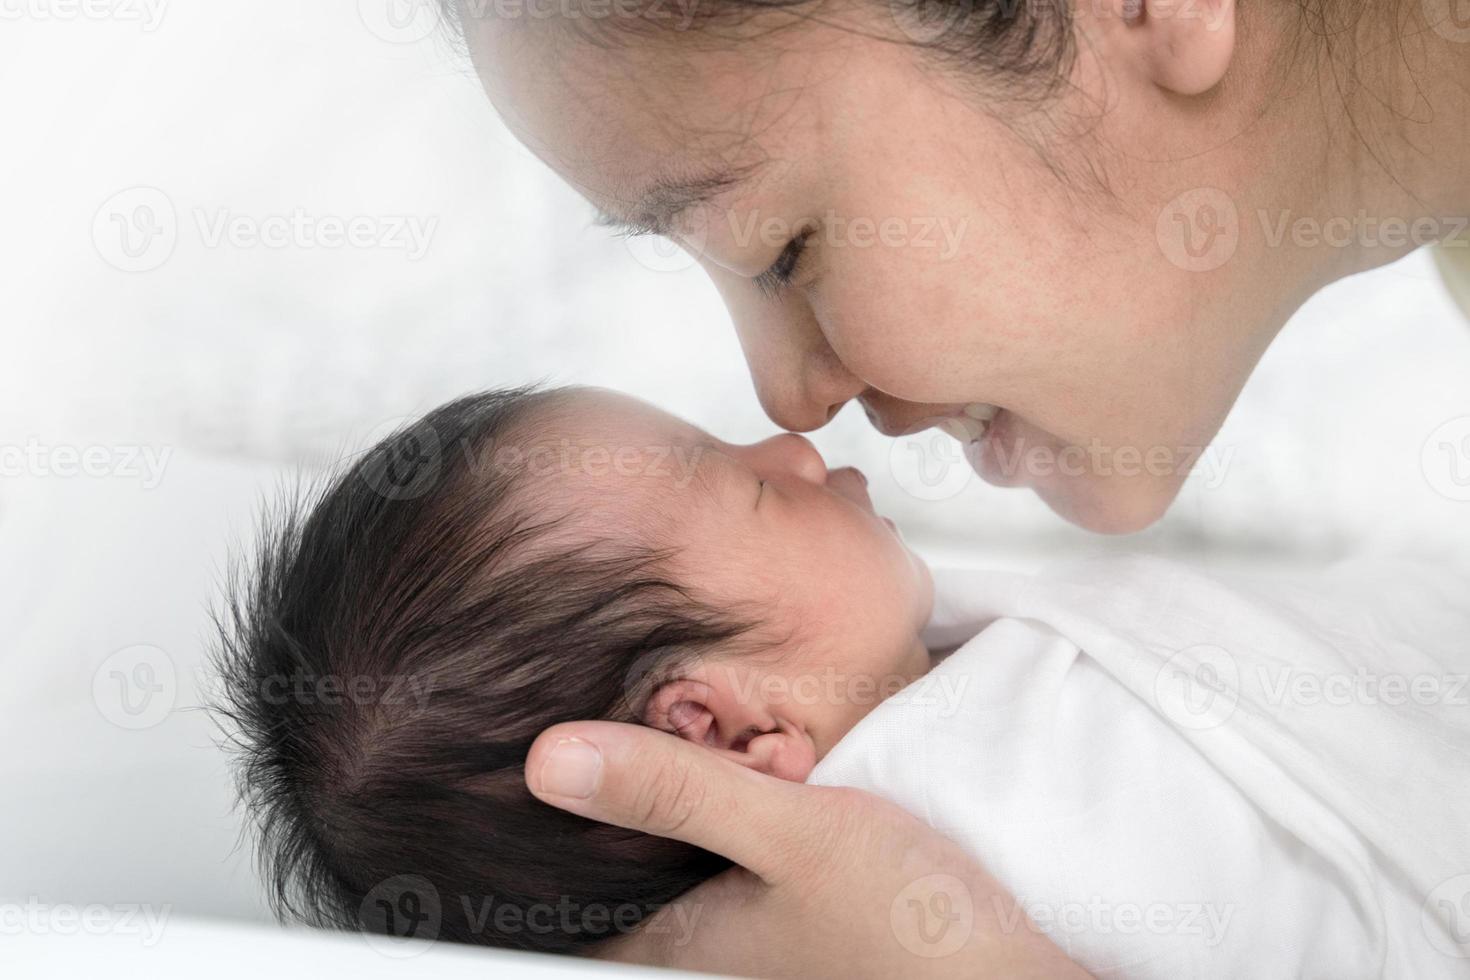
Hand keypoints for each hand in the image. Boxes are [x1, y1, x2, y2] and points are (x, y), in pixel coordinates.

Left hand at [524, 721, 1086, 977]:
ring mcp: (755, 949)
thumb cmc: (916, 933)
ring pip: (676, 872)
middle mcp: (706, 958)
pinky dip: (721, 823)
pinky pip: (730, 869)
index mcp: (679, 945)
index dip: (535, 842)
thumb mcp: (792, 833)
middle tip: (580, 737)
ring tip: (652, 741)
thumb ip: (678, 790)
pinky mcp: (801, 929)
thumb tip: (554, 758)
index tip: (514, 779)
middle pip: (620, 881)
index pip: (565, 904)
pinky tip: (740, 779)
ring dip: (668, 811)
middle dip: (604, 815)